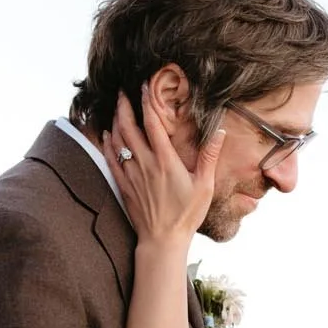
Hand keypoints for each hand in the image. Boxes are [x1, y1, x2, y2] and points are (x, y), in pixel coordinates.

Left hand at [103, 88, 218, 246]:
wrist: (163, 241)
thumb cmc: (186, 215)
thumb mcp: (205, 186)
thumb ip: (210, 157)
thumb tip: (220, 131)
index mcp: (166, 161)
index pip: (153, 124)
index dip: (147, 103)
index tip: (144, 87)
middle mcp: (145, 164)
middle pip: (128, 128)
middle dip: (124, 107)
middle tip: (122, 92)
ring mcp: (131, 175)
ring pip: (117, 141)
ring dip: (115, 121)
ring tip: (115, 107)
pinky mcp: (123, 186)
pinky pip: (111, 159)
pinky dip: (107, 144)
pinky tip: (106, 134)